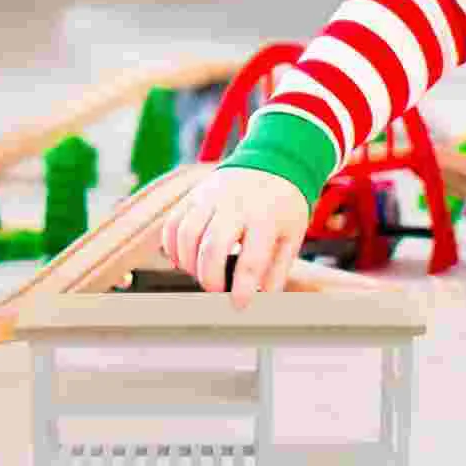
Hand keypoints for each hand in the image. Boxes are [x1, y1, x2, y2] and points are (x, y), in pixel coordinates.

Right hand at [160, 167, 310, 308]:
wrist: (272, 160)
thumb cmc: (283, 205)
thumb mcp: (292, 235)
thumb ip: (278, 270)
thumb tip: (261, 298)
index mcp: (264, 218)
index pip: (251, 260)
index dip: (243, 288)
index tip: (239, 305)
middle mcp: (234, 205)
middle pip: (211, 247)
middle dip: (210, 278)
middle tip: (217, 290)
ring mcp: (210, 197)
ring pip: (186, 235)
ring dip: (189, 264)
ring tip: (202, 274)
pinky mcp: (194, 195)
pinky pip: (172, 224)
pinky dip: (172, 247)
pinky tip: (184, 260)